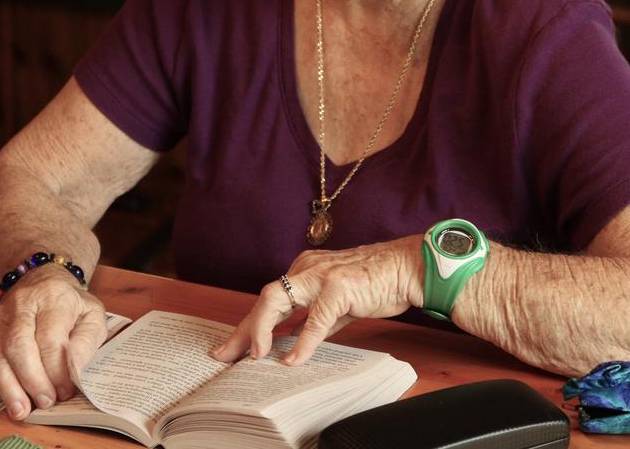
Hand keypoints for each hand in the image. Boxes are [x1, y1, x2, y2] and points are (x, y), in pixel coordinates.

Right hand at [0, 265, 107, 419]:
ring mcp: (1, 317)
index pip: (50, 338)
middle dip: (32, 380)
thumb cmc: (70, 303)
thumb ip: (86, 342)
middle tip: (45, 402)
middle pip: (20, 346)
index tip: (64, 390)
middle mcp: (23, 305)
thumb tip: (74, 371)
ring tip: (20, 409)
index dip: (56, 369)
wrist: (44, 279)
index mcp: (53, 299)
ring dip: (8, 385)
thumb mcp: (93, 316)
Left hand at [213, 236, 423, 365]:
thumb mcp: (337, 303)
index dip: (248, 325)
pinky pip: (313, 320)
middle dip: (242, 330)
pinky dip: (302, 343)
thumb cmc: (376, 284)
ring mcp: (320, 276)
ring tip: (254, 356)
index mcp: (305, 270)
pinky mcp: (338, 288)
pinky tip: (293, 360)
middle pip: (264, 299)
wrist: (405, 269)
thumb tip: (291, 343)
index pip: (269, 300)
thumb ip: (313, 319)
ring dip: (260, 331)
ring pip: (277, 300)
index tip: (232, 347)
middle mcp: (306, 268)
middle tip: (224, 355)